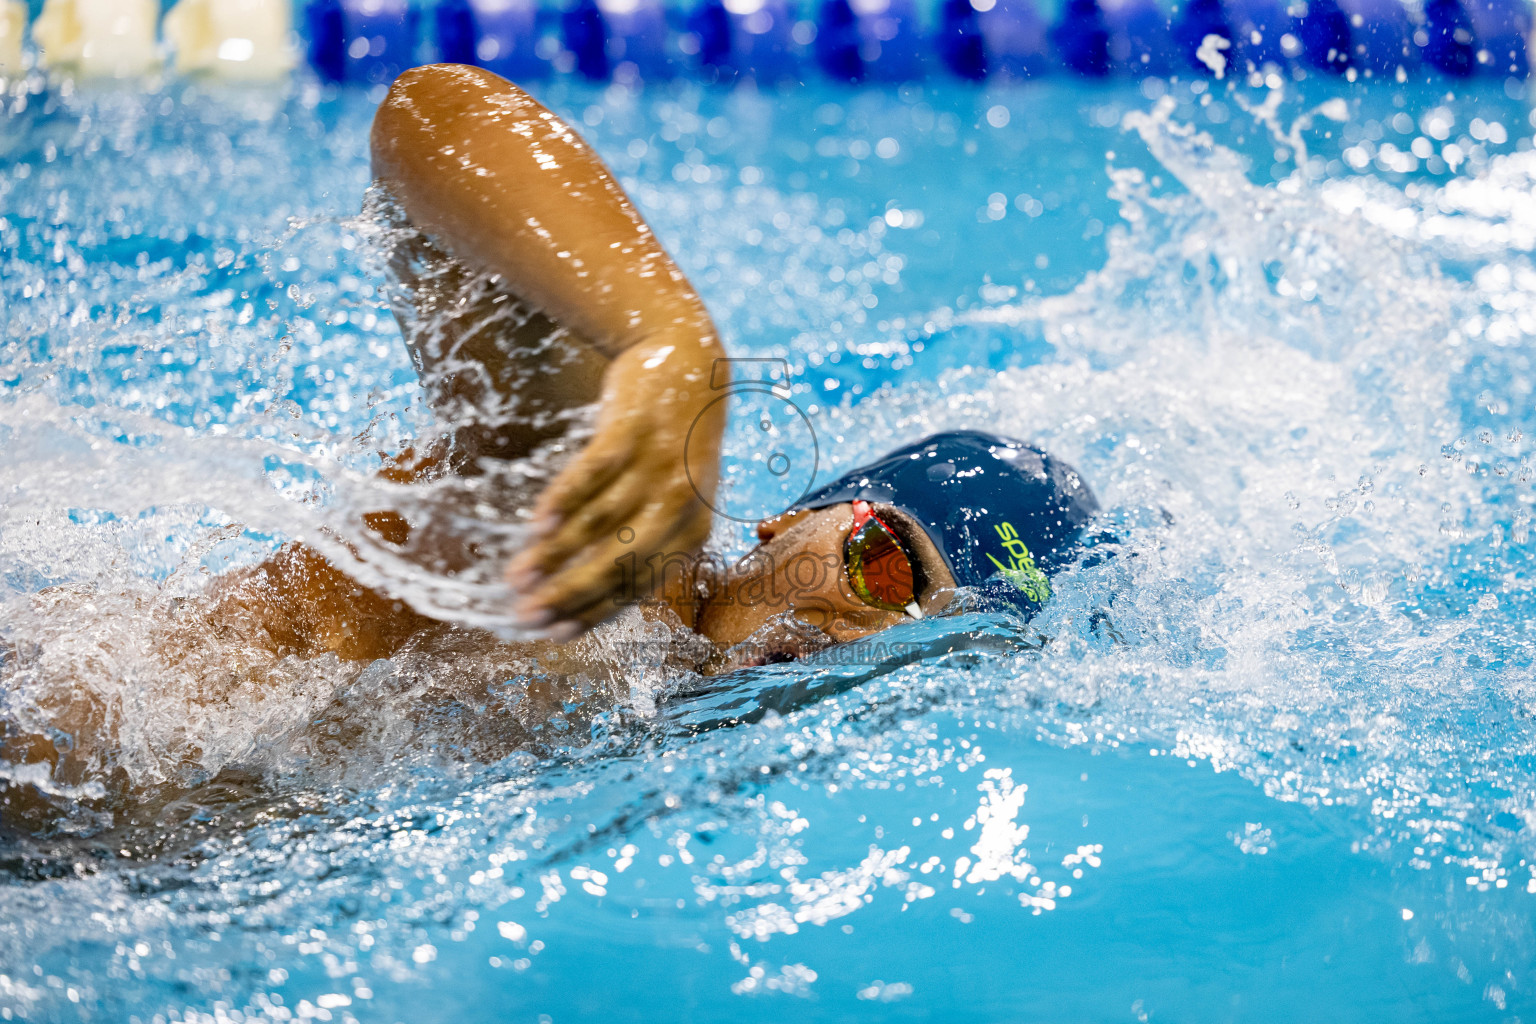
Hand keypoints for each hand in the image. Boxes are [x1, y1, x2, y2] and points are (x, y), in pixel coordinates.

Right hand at [507, 336, 723, 635]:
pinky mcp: (632, 430)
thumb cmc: (674, 445)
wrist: (690, 361)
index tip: (551, 633)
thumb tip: (588, 591)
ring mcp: (657, 466)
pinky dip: (564, 501)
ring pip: (600, 523)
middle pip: (617, 562)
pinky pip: (594, 472)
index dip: (591, 613)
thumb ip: (646, 540)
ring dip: (554, 555)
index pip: (637, 586)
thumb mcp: (676, 498)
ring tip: (516, 577)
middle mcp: (681, 505)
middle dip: (568, 594)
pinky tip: (535, 526)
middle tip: (524, 616)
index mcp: (693, 534)